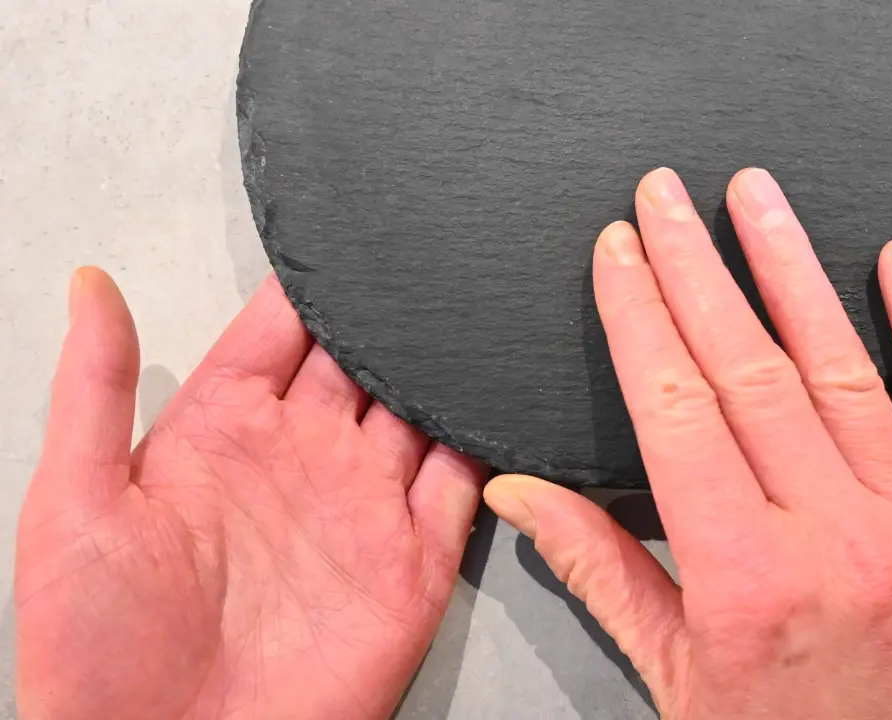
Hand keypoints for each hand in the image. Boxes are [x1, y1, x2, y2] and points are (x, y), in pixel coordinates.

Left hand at [16, 270, 486, 719]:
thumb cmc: (98, 645)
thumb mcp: (75, 503)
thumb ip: (94, 389)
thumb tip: (88, 280)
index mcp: (225, 428)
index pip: (283, 329)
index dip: (317, 282)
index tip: (356, 229)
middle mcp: (304, 455)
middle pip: (363, 359)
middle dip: (396, 312)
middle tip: (439, 254)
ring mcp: (364, 505)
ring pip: (421, 411)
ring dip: (448, 365)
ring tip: (479, 309)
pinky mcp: (414, 562)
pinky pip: (463, 486)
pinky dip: (487, 440)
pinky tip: (501, 395)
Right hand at [485, 168, 891, 717]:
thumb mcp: (673, 680)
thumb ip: (600, 573)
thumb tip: (518, 496)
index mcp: (745, 578)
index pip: (677, 413)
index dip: (641, 320)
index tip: (619, 254)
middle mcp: (832, 538)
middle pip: (749, 371)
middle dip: (697, 269)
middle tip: (665, 196)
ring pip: (842, 371)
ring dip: (792, 271)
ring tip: (756, 199)